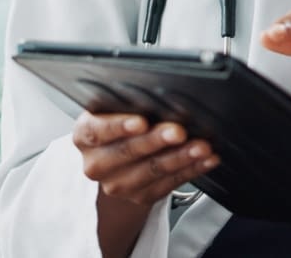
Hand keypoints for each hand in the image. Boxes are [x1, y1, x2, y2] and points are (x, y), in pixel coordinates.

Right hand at [73, 112, 219, 205]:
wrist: (117, 162)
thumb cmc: (120, 125)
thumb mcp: (116, 108)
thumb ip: (130, 102)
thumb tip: (160, 94)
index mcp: (85, 135)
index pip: (98, 130)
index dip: (119, 126)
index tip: (141, 121)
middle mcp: (97, 164)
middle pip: (127, 152)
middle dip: (157, 141)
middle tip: (179, 131)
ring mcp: (117, 184)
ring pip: (152, 170)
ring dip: (181, 158)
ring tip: (201, 146)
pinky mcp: (140, 197)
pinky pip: (169, 184)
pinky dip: (191, 170)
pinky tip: (205, 160)